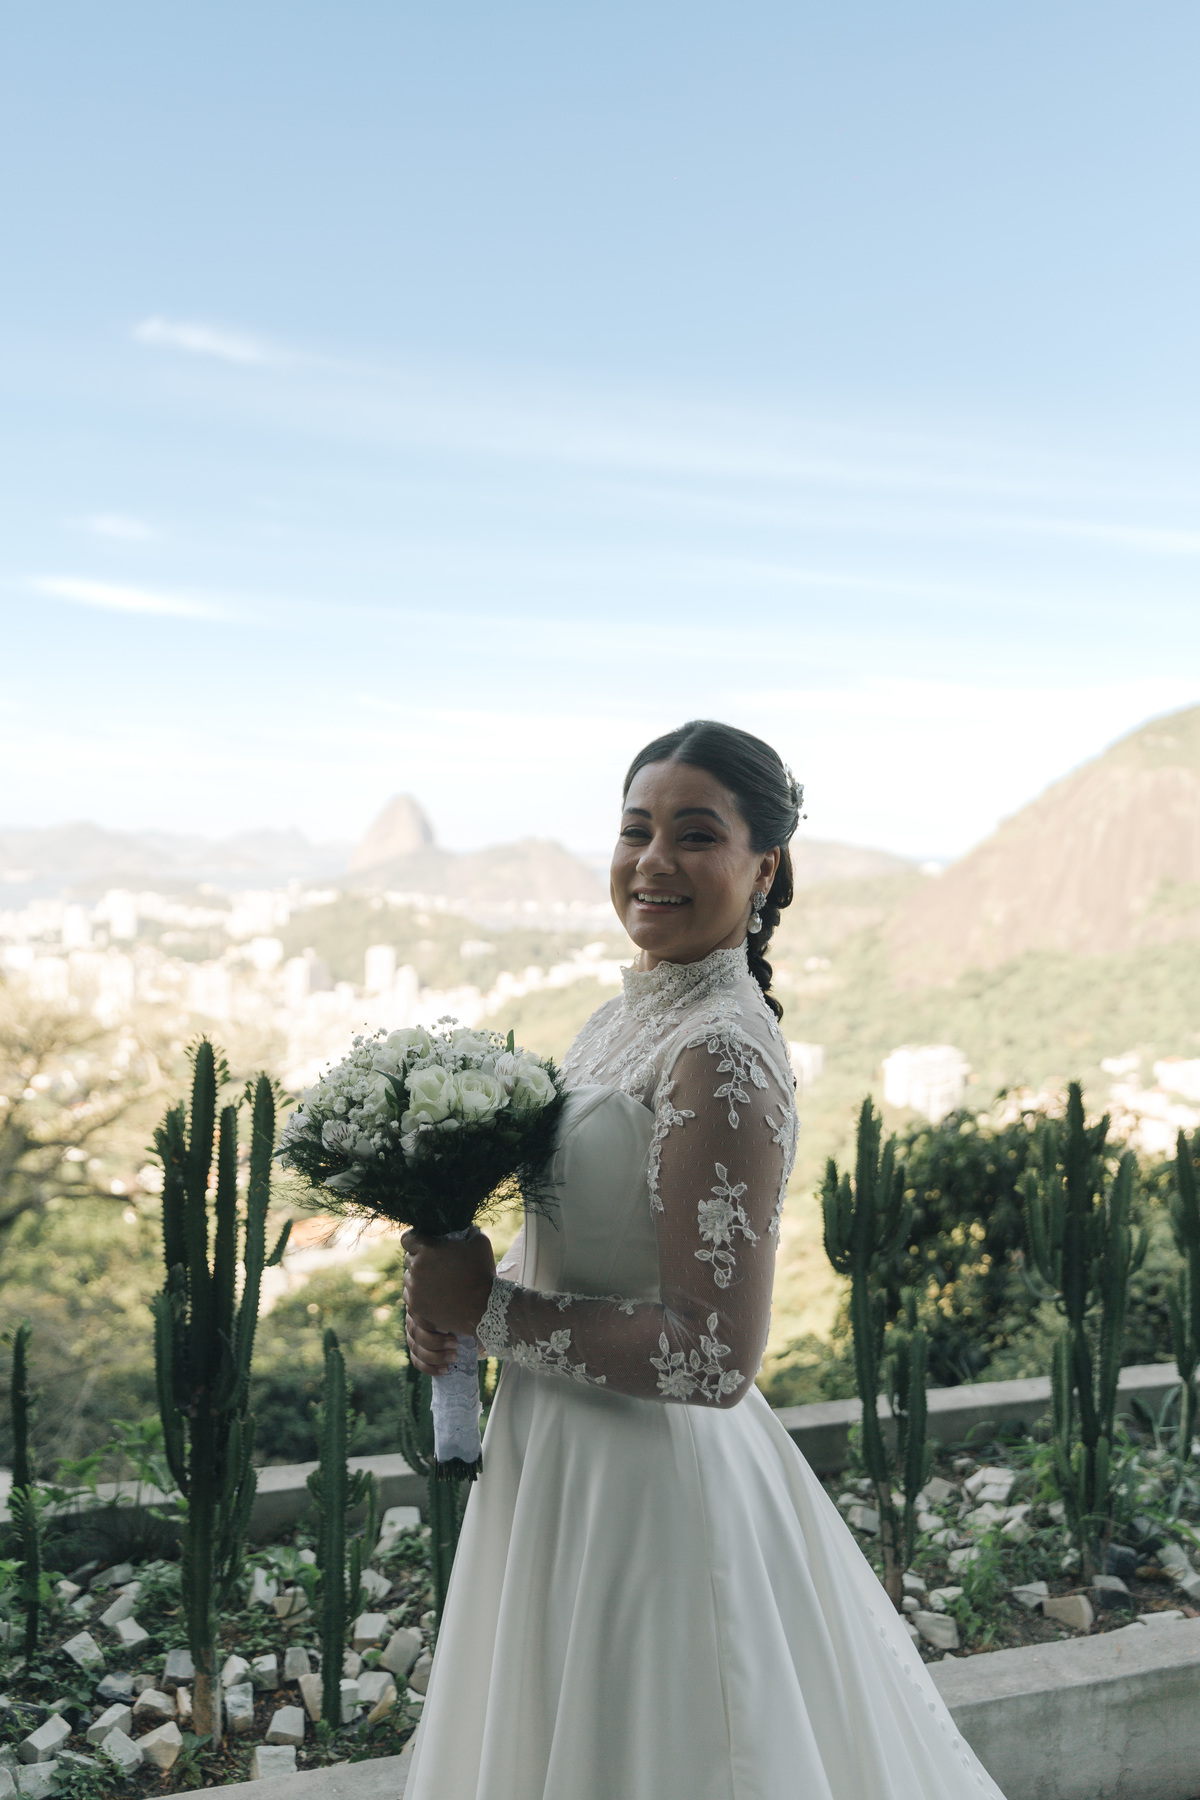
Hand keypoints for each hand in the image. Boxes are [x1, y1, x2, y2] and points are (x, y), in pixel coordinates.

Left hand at [402, 1229, 495, 1375]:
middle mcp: (417, 1267)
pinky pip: (410, 1294)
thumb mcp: (480, 1242)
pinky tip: (433, 1293)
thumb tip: (465, 1227)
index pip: (407, 1239)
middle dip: (419, 1258)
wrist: (483, 1307)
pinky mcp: (416, 1305)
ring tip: (436, 1280)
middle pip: (408, 1258)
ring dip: (418, 1277)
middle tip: (436, 1263)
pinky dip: (418, 1293)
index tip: (423, 1243)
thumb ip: (469, 1230)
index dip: (415, 1239)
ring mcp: (415, 1288)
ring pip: (408, 1277)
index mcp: (428, 1249)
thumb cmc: (483, 1272)